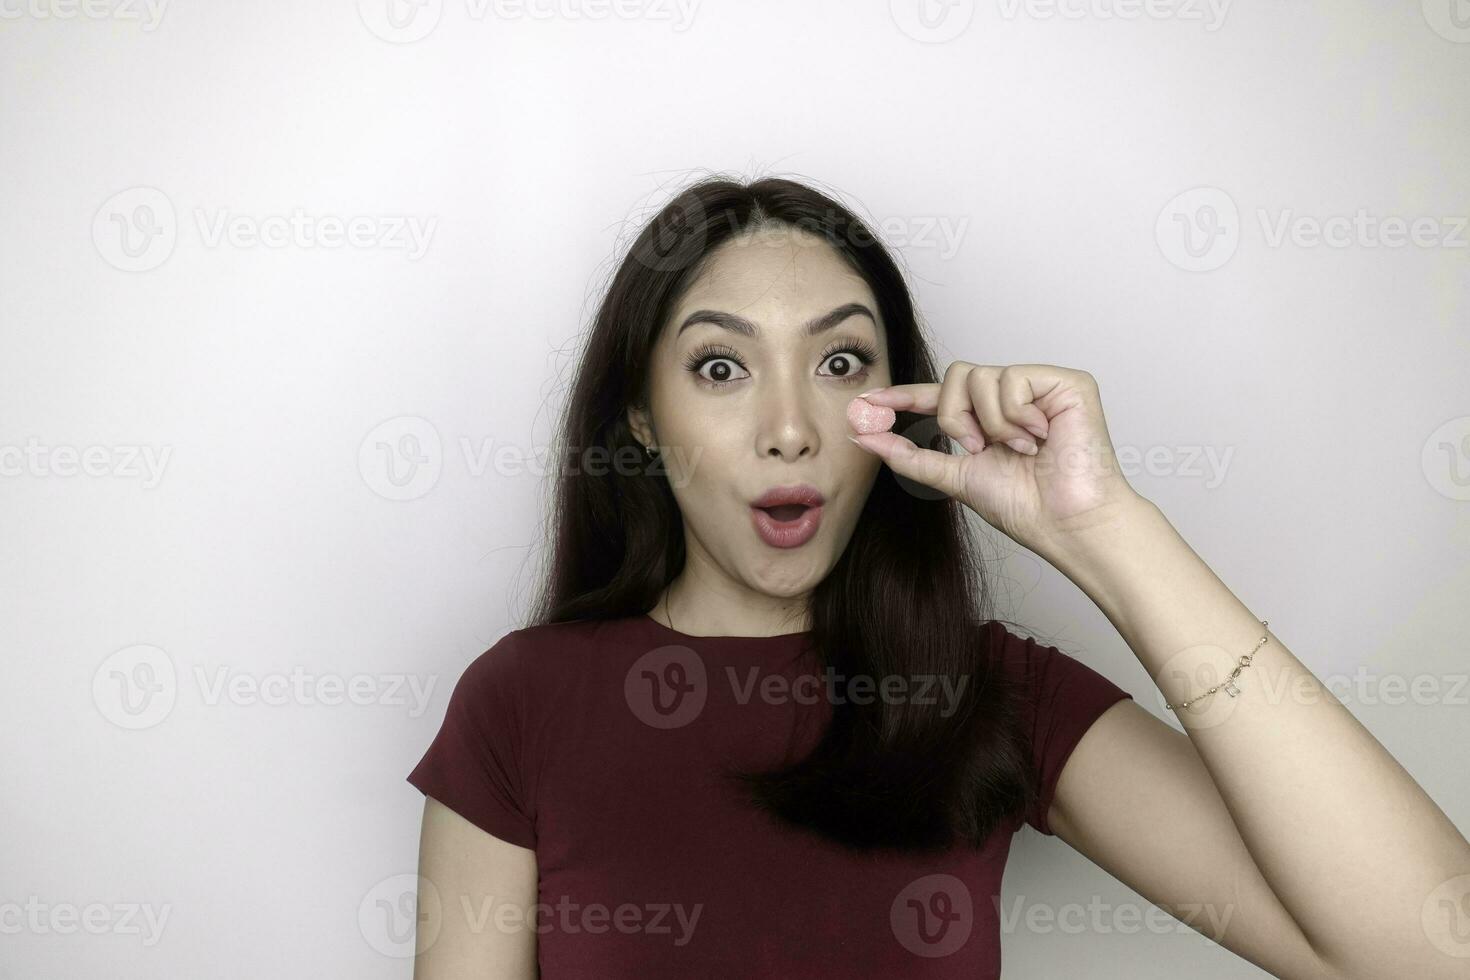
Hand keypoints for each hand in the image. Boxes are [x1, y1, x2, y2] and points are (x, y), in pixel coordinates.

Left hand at [849, 362, 1142, 554]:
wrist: (1066, 523)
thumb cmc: (1025, 507)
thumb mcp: (956, 477)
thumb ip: (910, 455)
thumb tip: (864, 436)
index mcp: (986, 419)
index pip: (937, 397)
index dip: (902, 396)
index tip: (866, 403)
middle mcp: (1012, 397)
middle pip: (955, 375)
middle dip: (955, 416)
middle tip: (979, 448)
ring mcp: (1039, 387)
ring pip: (980, 375)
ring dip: (989, 423)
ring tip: (1018, 449)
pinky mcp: (1066, 382)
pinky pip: (1012, 379)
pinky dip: (1016, 416)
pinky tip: (1040, 438)